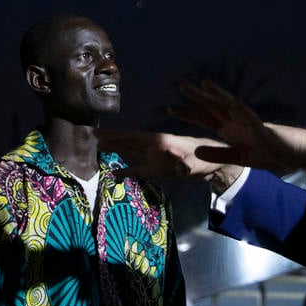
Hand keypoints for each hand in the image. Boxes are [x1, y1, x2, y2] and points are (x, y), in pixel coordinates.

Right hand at [92, 129, 243, 193]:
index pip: (132, 136)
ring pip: (130, 152)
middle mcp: (153, 147)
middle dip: (111, 139)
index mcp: (159, 141)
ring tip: (99, 147)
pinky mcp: (158, 169)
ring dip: (116, 150)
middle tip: (92, 136)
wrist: (213, 165)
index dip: (115, 134)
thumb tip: (169, 156)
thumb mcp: (193, 159)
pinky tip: (114, 173)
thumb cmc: (203, 159)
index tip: (100, 132)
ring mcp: (155, 158)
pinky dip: (126, 171)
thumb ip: (180, 160)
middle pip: (127, 142)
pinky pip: (138, 169)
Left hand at [174, 80, 305, 174]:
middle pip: (213, 107)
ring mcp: (248, 123)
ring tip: (205, 84)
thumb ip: (217, 154)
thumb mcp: (237, 158)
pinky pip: (251, 117)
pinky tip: (232, 101)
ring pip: (230, 105)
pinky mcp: (262, 129)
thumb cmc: (266, 153)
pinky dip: (241, 109)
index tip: (170, 109)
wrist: (291, 156)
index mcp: (229, 129)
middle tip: (181, 85)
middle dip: (197, 97)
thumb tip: (196, 150)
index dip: (188, 113)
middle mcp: (236, 122)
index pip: (205, 118)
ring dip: (218, 95)